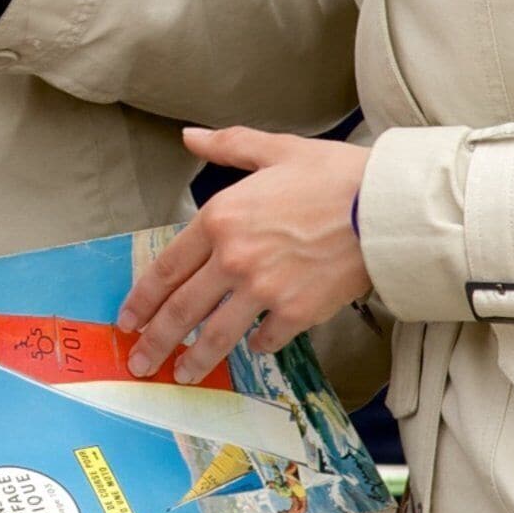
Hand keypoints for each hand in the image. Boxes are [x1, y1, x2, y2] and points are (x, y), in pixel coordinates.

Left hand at [119, 128, 371, 383]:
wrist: (385, 206)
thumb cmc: (334, 174)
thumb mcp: (276, 150)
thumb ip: (227, 146)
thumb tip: (189, 137)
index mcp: (221, 218)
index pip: (167, 267)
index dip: (143, 298)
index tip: (128, 320)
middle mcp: (234, 259)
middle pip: (182, 310)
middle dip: (155, 341)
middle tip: (140, 361)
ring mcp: (264, 291)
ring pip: (216, 335)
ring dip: (194, 360)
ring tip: (180, 376)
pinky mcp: (296, 313)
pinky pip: (265, 339)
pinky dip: (257, 346)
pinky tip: (252, 348)